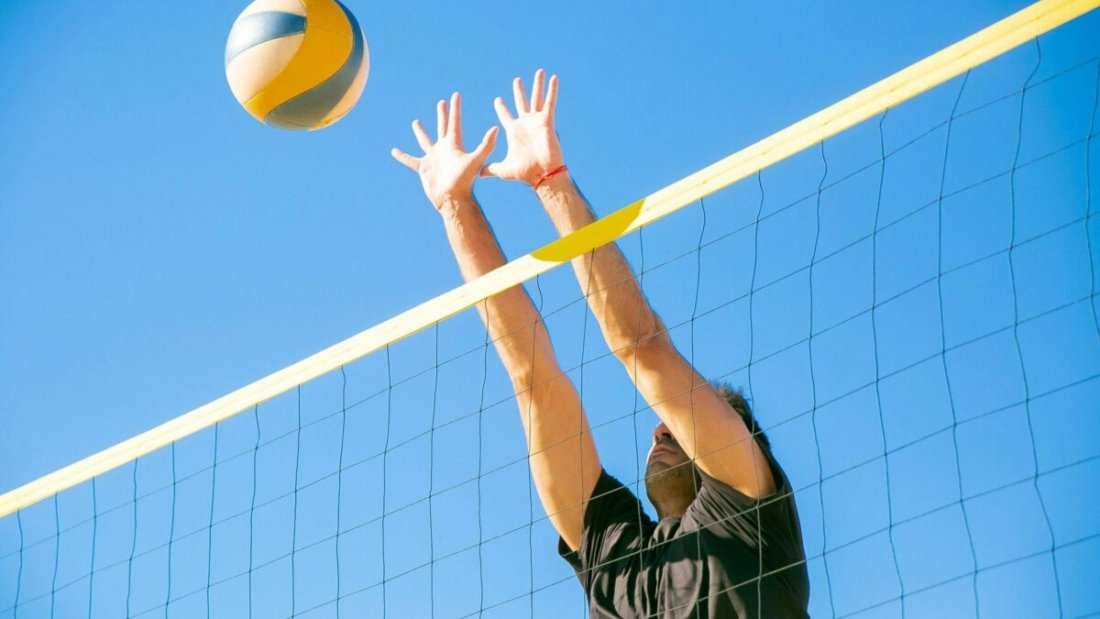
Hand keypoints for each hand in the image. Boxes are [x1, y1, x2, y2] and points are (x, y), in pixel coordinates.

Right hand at [392, 92, 497, 209]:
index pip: (455, 122)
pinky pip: (411, 160)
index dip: (455, 109)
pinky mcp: (424, 167)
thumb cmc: (465, 181)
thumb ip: (486, 145)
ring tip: (416, 122)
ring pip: (425, 141)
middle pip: (442, 127)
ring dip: (421, 132)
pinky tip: (394, 151)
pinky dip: (403, 156)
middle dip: (442, 114)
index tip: (455, 95)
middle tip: (441, 102)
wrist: (453, 198)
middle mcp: (444, 149)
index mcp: (454, 145)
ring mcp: (433, 158)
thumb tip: (496, 128)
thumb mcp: (476, 160)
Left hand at [482, 69, 563, 185]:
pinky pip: (550, 103)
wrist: (542, 175)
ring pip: (537, 99)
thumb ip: (491, 169)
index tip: (497, 100)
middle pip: (521, 103)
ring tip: (539, 72)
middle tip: (516, 80)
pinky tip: (554, 78)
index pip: (505, 116)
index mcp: (514, 131)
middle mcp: (525, 124)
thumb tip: (479, 174)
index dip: (501, 108)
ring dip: (538, 85)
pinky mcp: (547, 122)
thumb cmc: (525, 172)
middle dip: (519, 91)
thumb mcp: (503, 169)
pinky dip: (552, 90)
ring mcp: (537, 122)